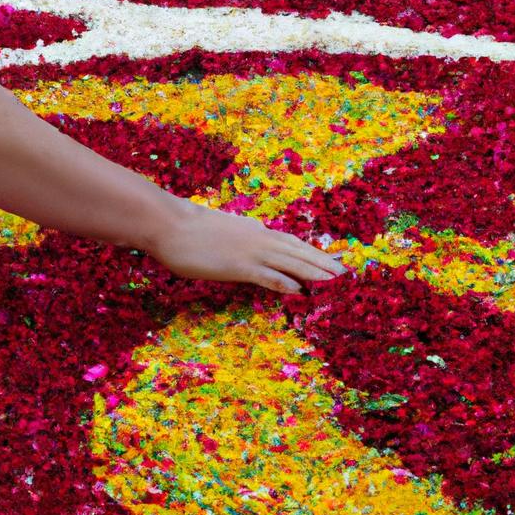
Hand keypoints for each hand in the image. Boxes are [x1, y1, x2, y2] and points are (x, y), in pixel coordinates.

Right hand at [147, 199, 349, 290]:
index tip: (333, 261)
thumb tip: (259, 227)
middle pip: (299, 252)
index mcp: (257, 231)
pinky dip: (285, 282)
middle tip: (346, 274)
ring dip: (314, 272)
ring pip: (291, 262)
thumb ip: (245, 230)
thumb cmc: (191, 227)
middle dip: (324, 263)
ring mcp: (251, 252)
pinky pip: (267, 276)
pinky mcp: (238, 266)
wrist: (168, 223)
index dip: (314, 253)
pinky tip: (300, 291)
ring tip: (335, 282)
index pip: (293, 243)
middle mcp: (260, 239)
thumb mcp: (226, 226)